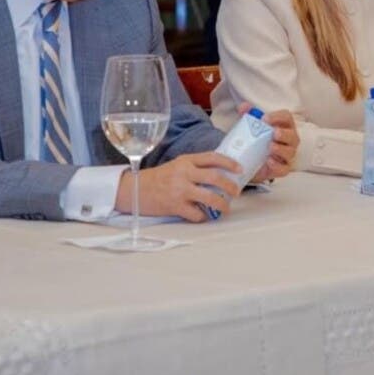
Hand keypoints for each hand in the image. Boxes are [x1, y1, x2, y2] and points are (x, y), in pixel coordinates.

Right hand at [114, 152, 241, 222]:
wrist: (133, 190)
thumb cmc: (158, 178)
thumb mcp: (176, 166)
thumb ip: (195, 167)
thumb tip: (220, 173)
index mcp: (185, 161)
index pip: (212, 157)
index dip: (229, 162)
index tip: (240, 169)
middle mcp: (184, 173)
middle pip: (215, 177)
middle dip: (230, 185)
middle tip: (237, 192)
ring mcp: (179, 190)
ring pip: (210, 197)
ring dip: (222, 204)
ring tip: (226, 208)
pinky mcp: (175, 206)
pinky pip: (196, 214)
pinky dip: (202, 216)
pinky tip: (202, 215)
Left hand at [250, 106, 297, 180]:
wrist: (252, 162)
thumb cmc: (257, 141)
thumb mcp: (252, 127)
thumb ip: (248, 116)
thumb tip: (243, 106)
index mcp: (284, 126)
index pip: (286, 117)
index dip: (278, 117)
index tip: (265, 118)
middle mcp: (289, 140)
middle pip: (292, 135)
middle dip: (284, 134)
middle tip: (274, 132)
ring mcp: (288, 155)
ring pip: (290, 152)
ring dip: (281, 149)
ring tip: (270, 147)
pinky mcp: (283, 168)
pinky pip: (284, 168)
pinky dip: (277, 165)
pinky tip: (269, 161)